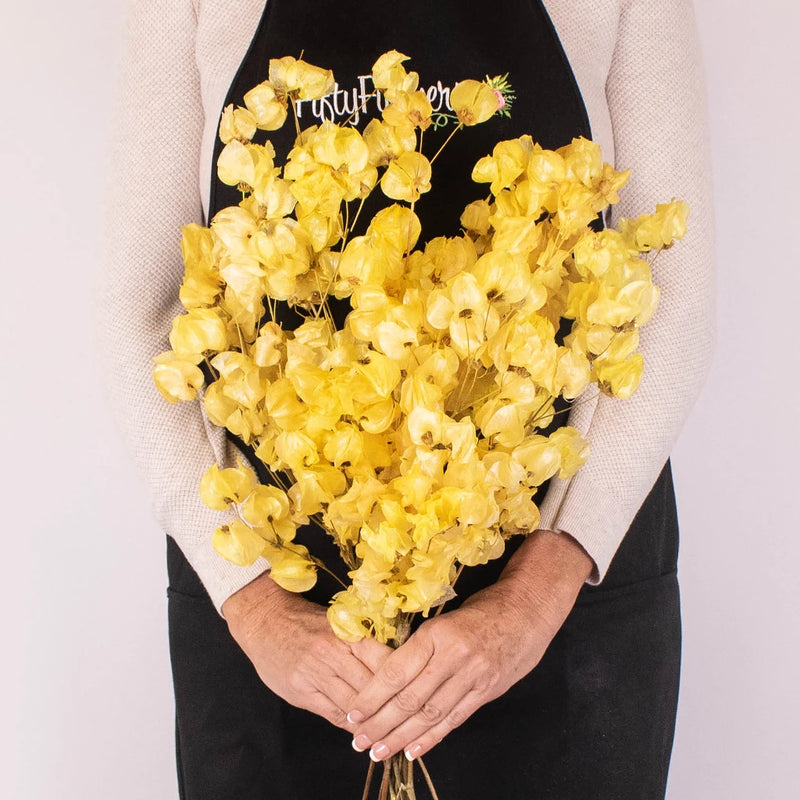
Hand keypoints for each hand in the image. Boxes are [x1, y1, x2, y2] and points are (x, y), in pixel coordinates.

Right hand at [223, 572, 393, 731]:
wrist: (264, 621)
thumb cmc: (305, 621)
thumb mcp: (337, 623)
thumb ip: (361, 643)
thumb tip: (393, 661)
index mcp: (347, 633)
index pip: (383, 659)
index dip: (402, 678)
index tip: (417, 689)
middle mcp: (334, 653)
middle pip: (372, 684)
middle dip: (391, 702)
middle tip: (410, 716)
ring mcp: (316, 674)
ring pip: (354, 703)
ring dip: (373, 718)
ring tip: (390, 729)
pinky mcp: (302, 692)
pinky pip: (333, 713)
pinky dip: (350, 723)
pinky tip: (362, 729)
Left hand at [347, 529, 593, 761]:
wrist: (527, 611)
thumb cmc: (481, 610)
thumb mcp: (445, 618)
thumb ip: (422, 646)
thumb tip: (388, 674)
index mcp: (437, 633)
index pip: (396, 672)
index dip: (372, 696)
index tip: (353, 713)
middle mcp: (454, 657)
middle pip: (410, 699)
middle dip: (381, 723)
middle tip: (359, 741)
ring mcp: (473, 676)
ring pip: (430, 714)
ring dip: (402, 737)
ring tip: (379, 751)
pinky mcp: (487, 691)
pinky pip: (454, 719)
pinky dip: (432, 738)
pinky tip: (413, 750)